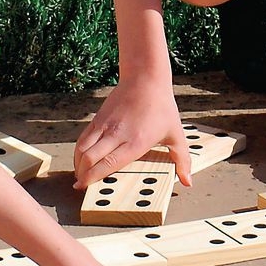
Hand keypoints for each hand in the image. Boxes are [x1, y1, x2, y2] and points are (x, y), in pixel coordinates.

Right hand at [73, 79, 192, 188]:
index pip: (108, 164)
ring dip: (77, 164)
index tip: (85, 187)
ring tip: (79, 175)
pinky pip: (83, 138)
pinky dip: (78, 151)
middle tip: (81, 186)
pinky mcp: (98, 119)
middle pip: (90, 158)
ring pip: (82, 148)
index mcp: (135, 142)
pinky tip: (81, 159)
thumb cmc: (161, 107)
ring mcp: (105, 126)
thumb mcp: (176, 134)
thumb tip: (187, 181)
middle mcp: (116, 135)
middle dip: (82, 175)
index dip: (93, 177)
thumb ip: (182, 160)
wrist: (145, 79)